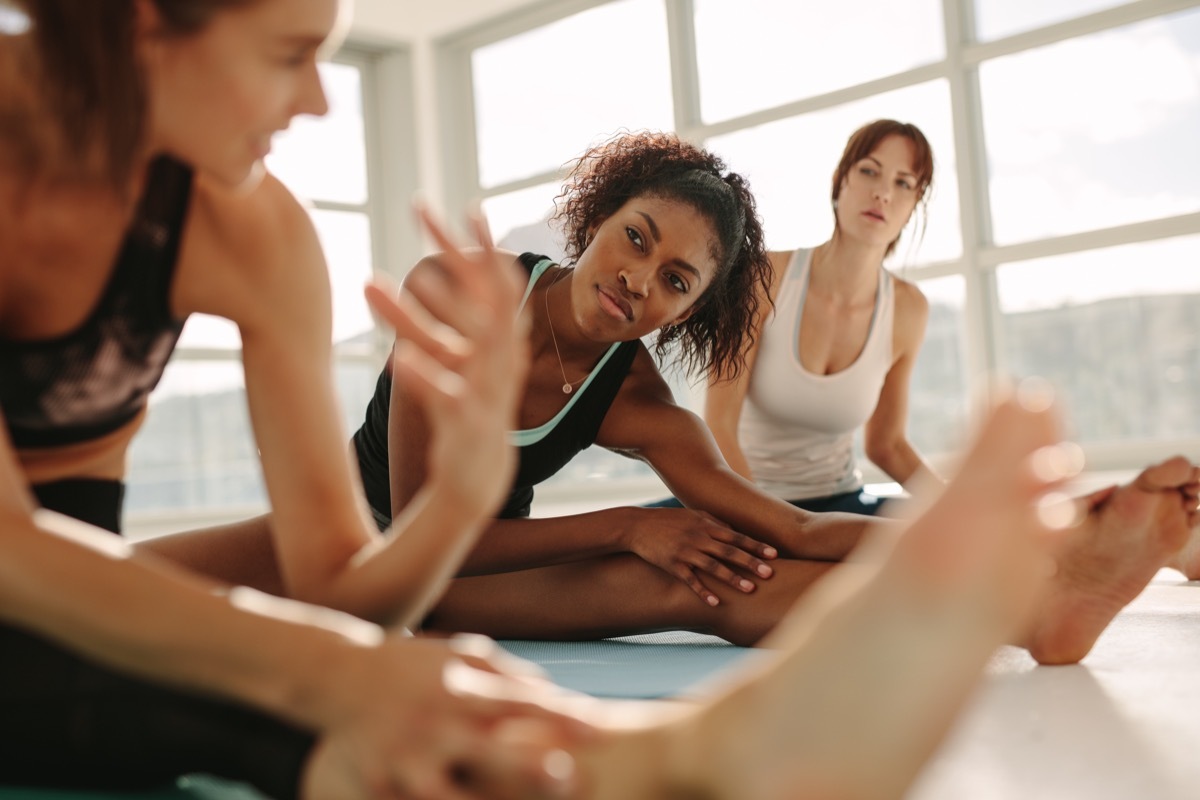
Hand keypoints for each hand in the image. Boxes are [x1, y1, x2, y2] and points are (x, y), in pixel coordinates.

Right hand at [302, 634, 590, 799]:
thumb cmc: (411, 665)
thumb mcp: (457, 653)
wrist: (337, 679)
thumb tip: (553, 691)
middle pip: (491, 754)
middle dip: (533, 771)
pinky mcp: (382, 790)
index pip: (519, 703)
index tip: (601, 729)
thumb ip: (504, 674)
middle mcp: (432, 726)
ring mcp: (404, 762)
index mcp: (456, 689)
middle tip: (574, 780)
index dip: (562, 718)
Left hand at [364, 205, 528, 520]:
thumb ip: (416, 322)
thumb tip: (374, 279)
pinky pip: (449, 398)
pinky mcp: (468, 425)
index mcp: (502, 340)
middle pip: (489, 297)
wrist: (478, 475)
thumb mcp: (444, 360)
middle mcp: (503, 358)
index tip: (468, 206)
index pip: (497, 282)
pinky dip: (427, 379)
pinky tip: (397, 359)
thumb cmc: (459, 407)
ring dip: (436, 310)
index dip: (484, 245)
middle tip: (422, 209)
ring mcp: (490, 390)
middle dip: (456, 251)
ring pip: (472, 343)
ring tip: (399, 281)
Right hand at [622, 508, 776, 606]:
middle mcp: (698, 537)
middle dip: (751, 562)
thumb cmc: (668, 520)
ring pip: (713, 566)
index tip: (774, 554)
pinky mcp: (673, 564)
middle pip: (729, 551)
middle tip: (770, 574)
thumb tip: (735, 532)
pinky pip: (691, 580)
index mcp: (706, 525)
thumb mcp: (693, 515)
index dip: (755, 545)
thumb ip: (715, 522)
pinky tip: (716, 603)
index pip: (736, 536)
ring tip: (750, 589)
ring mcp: (685, 551)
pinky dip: (703, 591)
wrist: (637, 525)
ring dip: (733, 578)